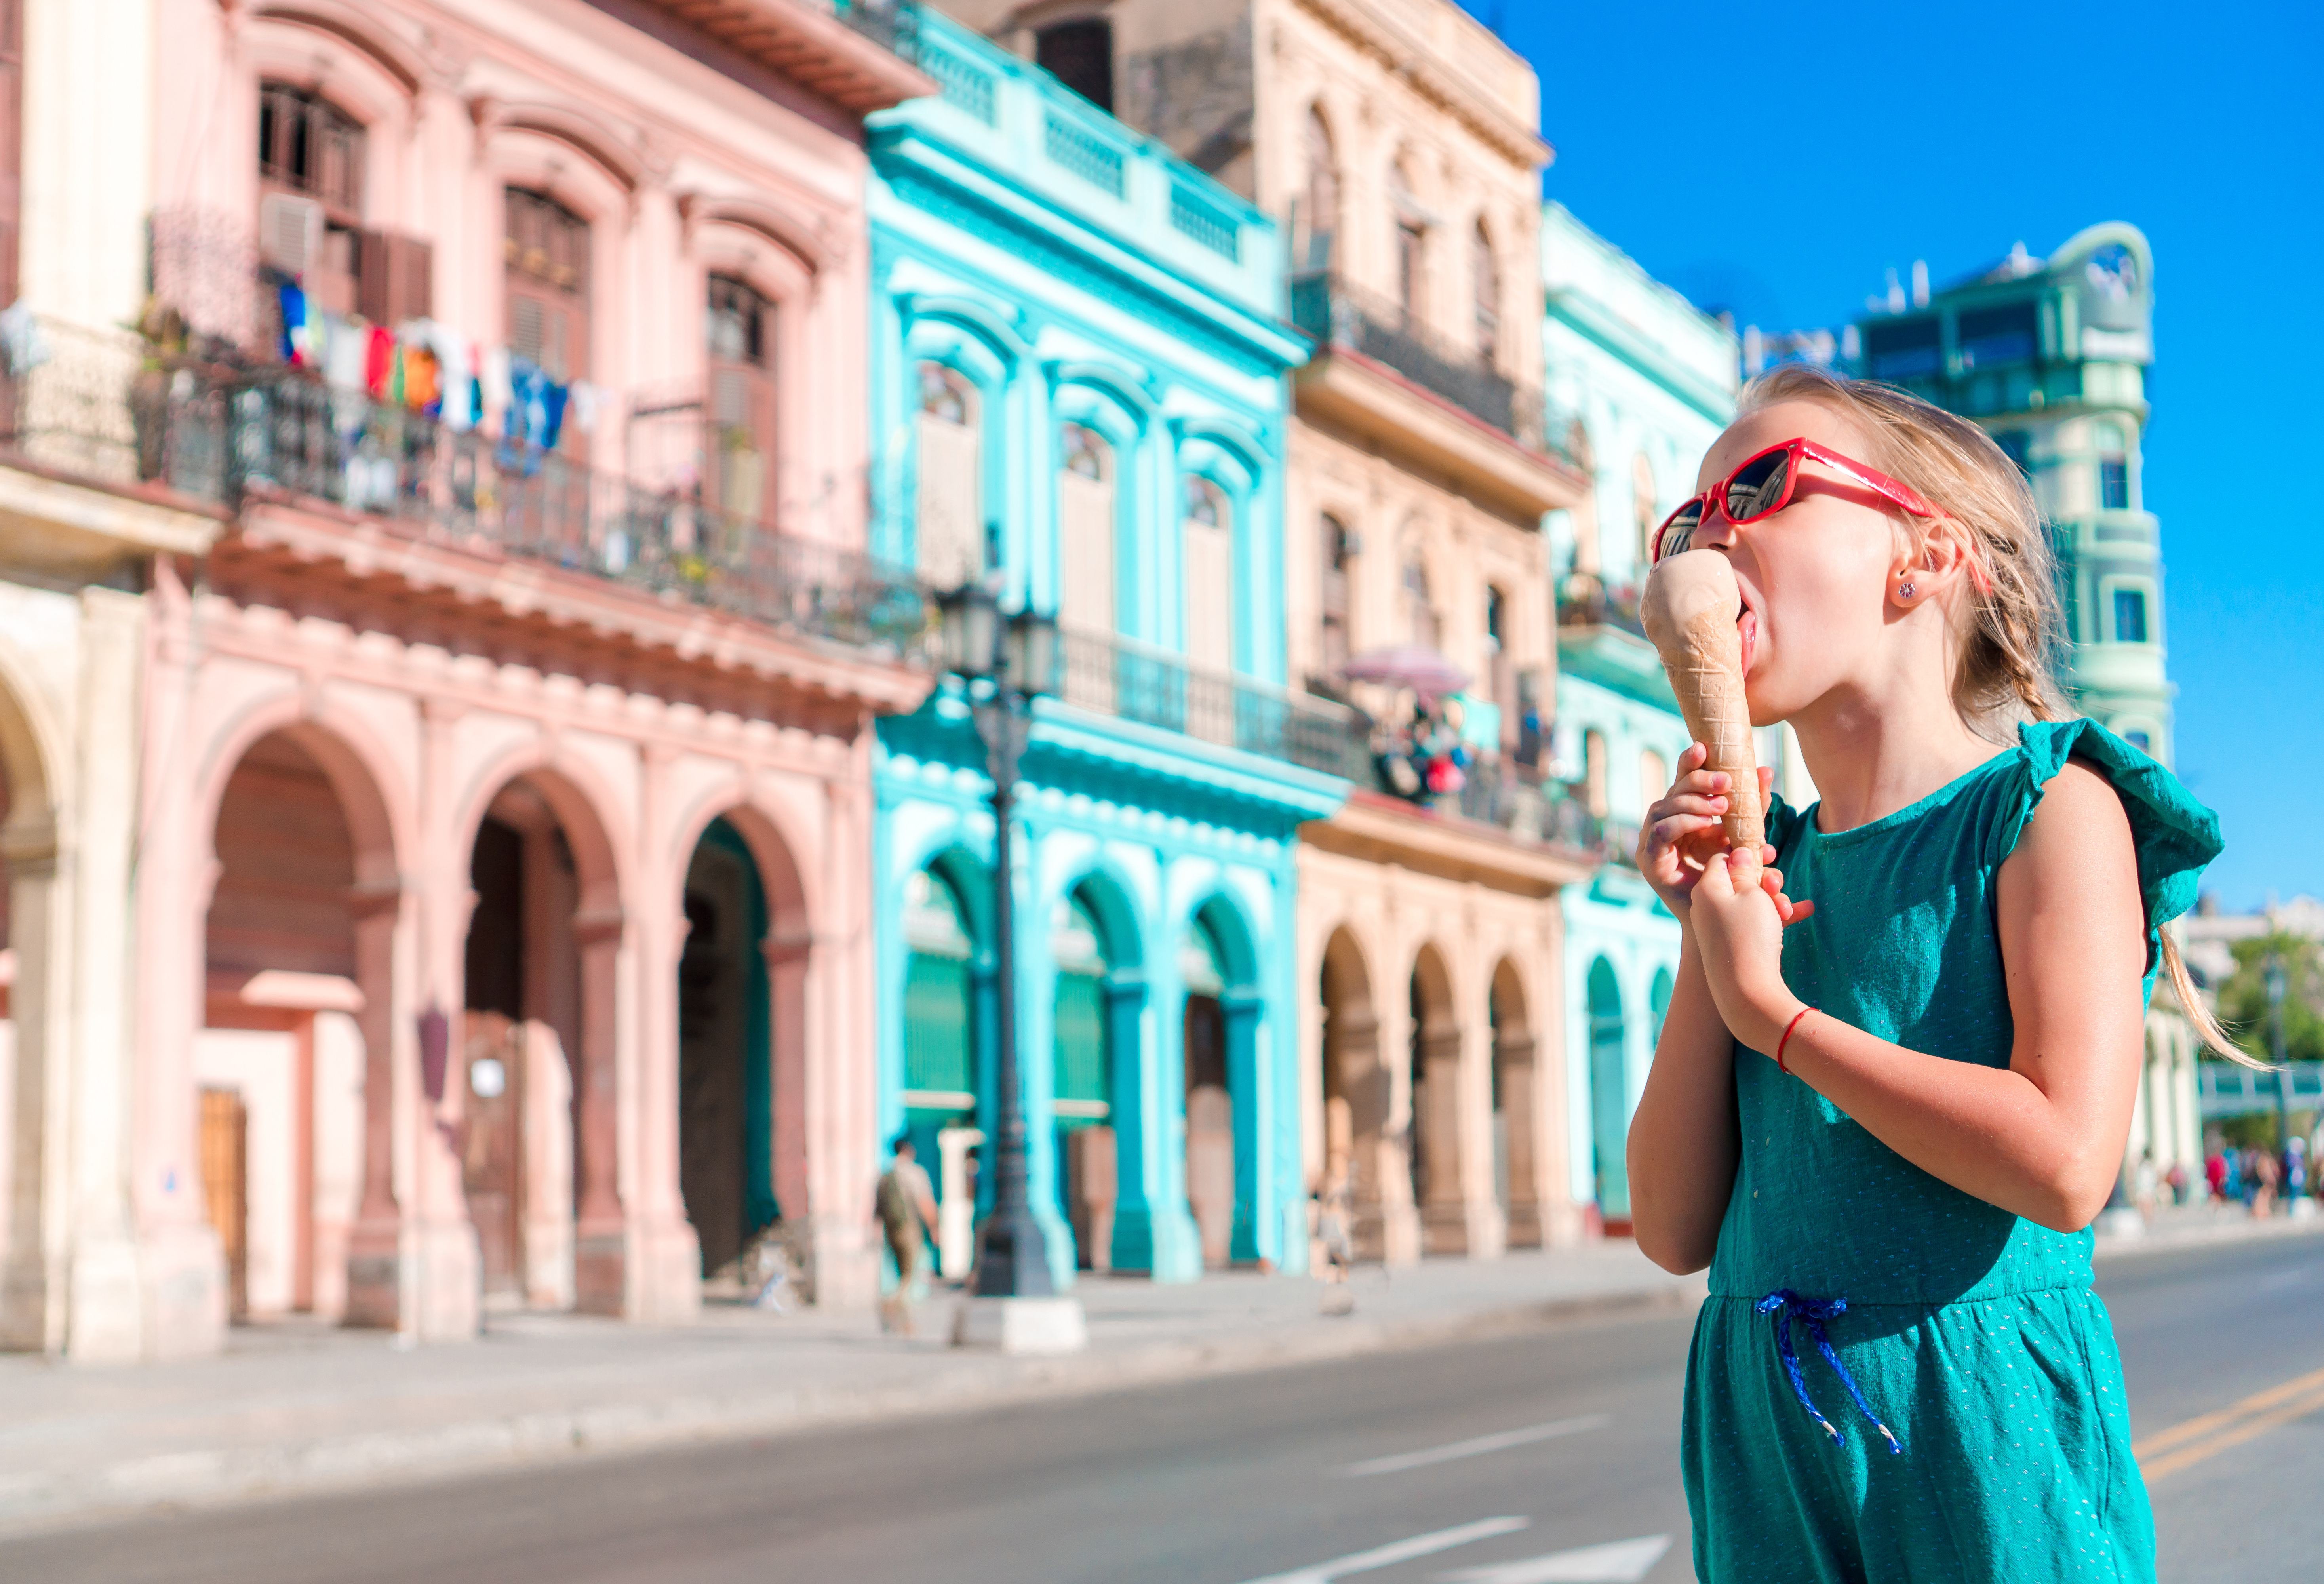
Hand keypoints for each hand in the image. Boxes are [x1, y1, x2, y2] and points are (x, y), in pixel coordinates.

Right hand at [1636, 745, 1776, 918]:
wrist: (1721, 921)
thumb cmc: (1731, 879)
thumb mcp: (1745, 837)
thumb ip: (1753, 808)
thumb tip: (1766, 770)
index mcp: (1681, 816)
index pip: (1681, 782)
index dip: (1689, 762)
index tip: (1705, 746)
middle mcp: (1662, 825)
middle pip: (1672, 790)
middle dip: (1698, 781)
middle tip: (1726, 783)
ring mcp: (1651, 842)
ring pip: (1664, 807)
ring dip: (1693, 803)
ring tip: (1722, 808)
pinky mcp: (1649, 861)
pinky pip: (1661, 832)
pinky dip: (1683, 823)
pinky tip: (1706, 824)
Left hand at [1688, 846, 1813, 1052]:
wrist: (1748, 992)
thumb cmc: (1750, 937)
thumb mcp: (1752, 894)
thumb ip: (1745, 871)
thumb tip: (1738, 853)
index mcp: (1706, 888)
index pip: (1723, 858)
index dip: (1747, 855)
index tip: (1768, 855)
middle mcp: (1706, 906)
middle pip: (1738, 881)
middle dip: (1765, 881)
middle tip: (1779, 885)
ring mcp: (1718, 927)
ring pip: (1750, 902)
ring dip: (1774, 901)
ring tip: (1790, 909)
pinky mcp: (1731, 944)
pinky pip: (1754, 922)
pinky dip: (1775, 917)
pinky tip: (1804, 911)